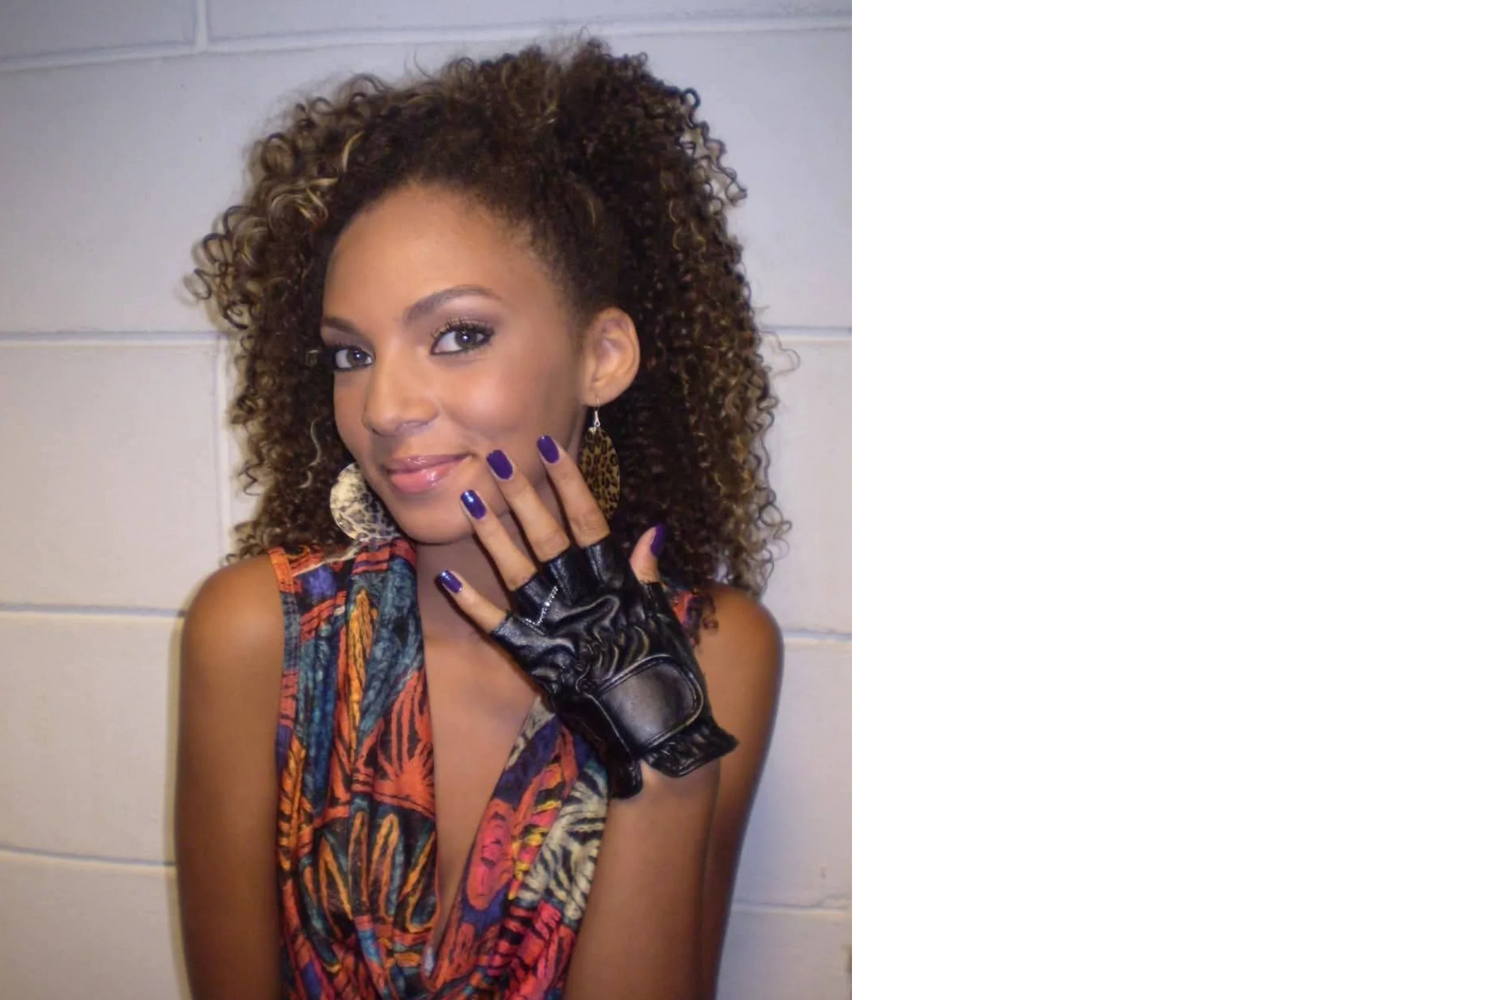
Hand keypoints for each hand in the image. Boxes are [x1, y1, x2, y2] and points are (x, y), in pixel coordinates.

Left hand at [436, 435, 737, 797]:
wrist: (660, 731)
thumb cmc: (669, 674)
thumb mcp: (664, 616)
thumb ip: (648, 574)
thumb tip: (652, 530)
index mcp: (618, 581)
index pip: (589, 519)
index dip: (568, 482)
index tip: (550, 448)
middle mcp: (585, 595)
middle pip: (547, 535)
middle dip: (522, 494)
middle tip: (496, 458)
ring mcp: (559, 626)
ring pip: (519, 570)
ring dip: (493, 534)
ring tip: (469, 498)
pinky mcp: (539, 659)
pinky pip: (499, 627)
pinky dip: (472, 602)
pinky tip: (446, 575)